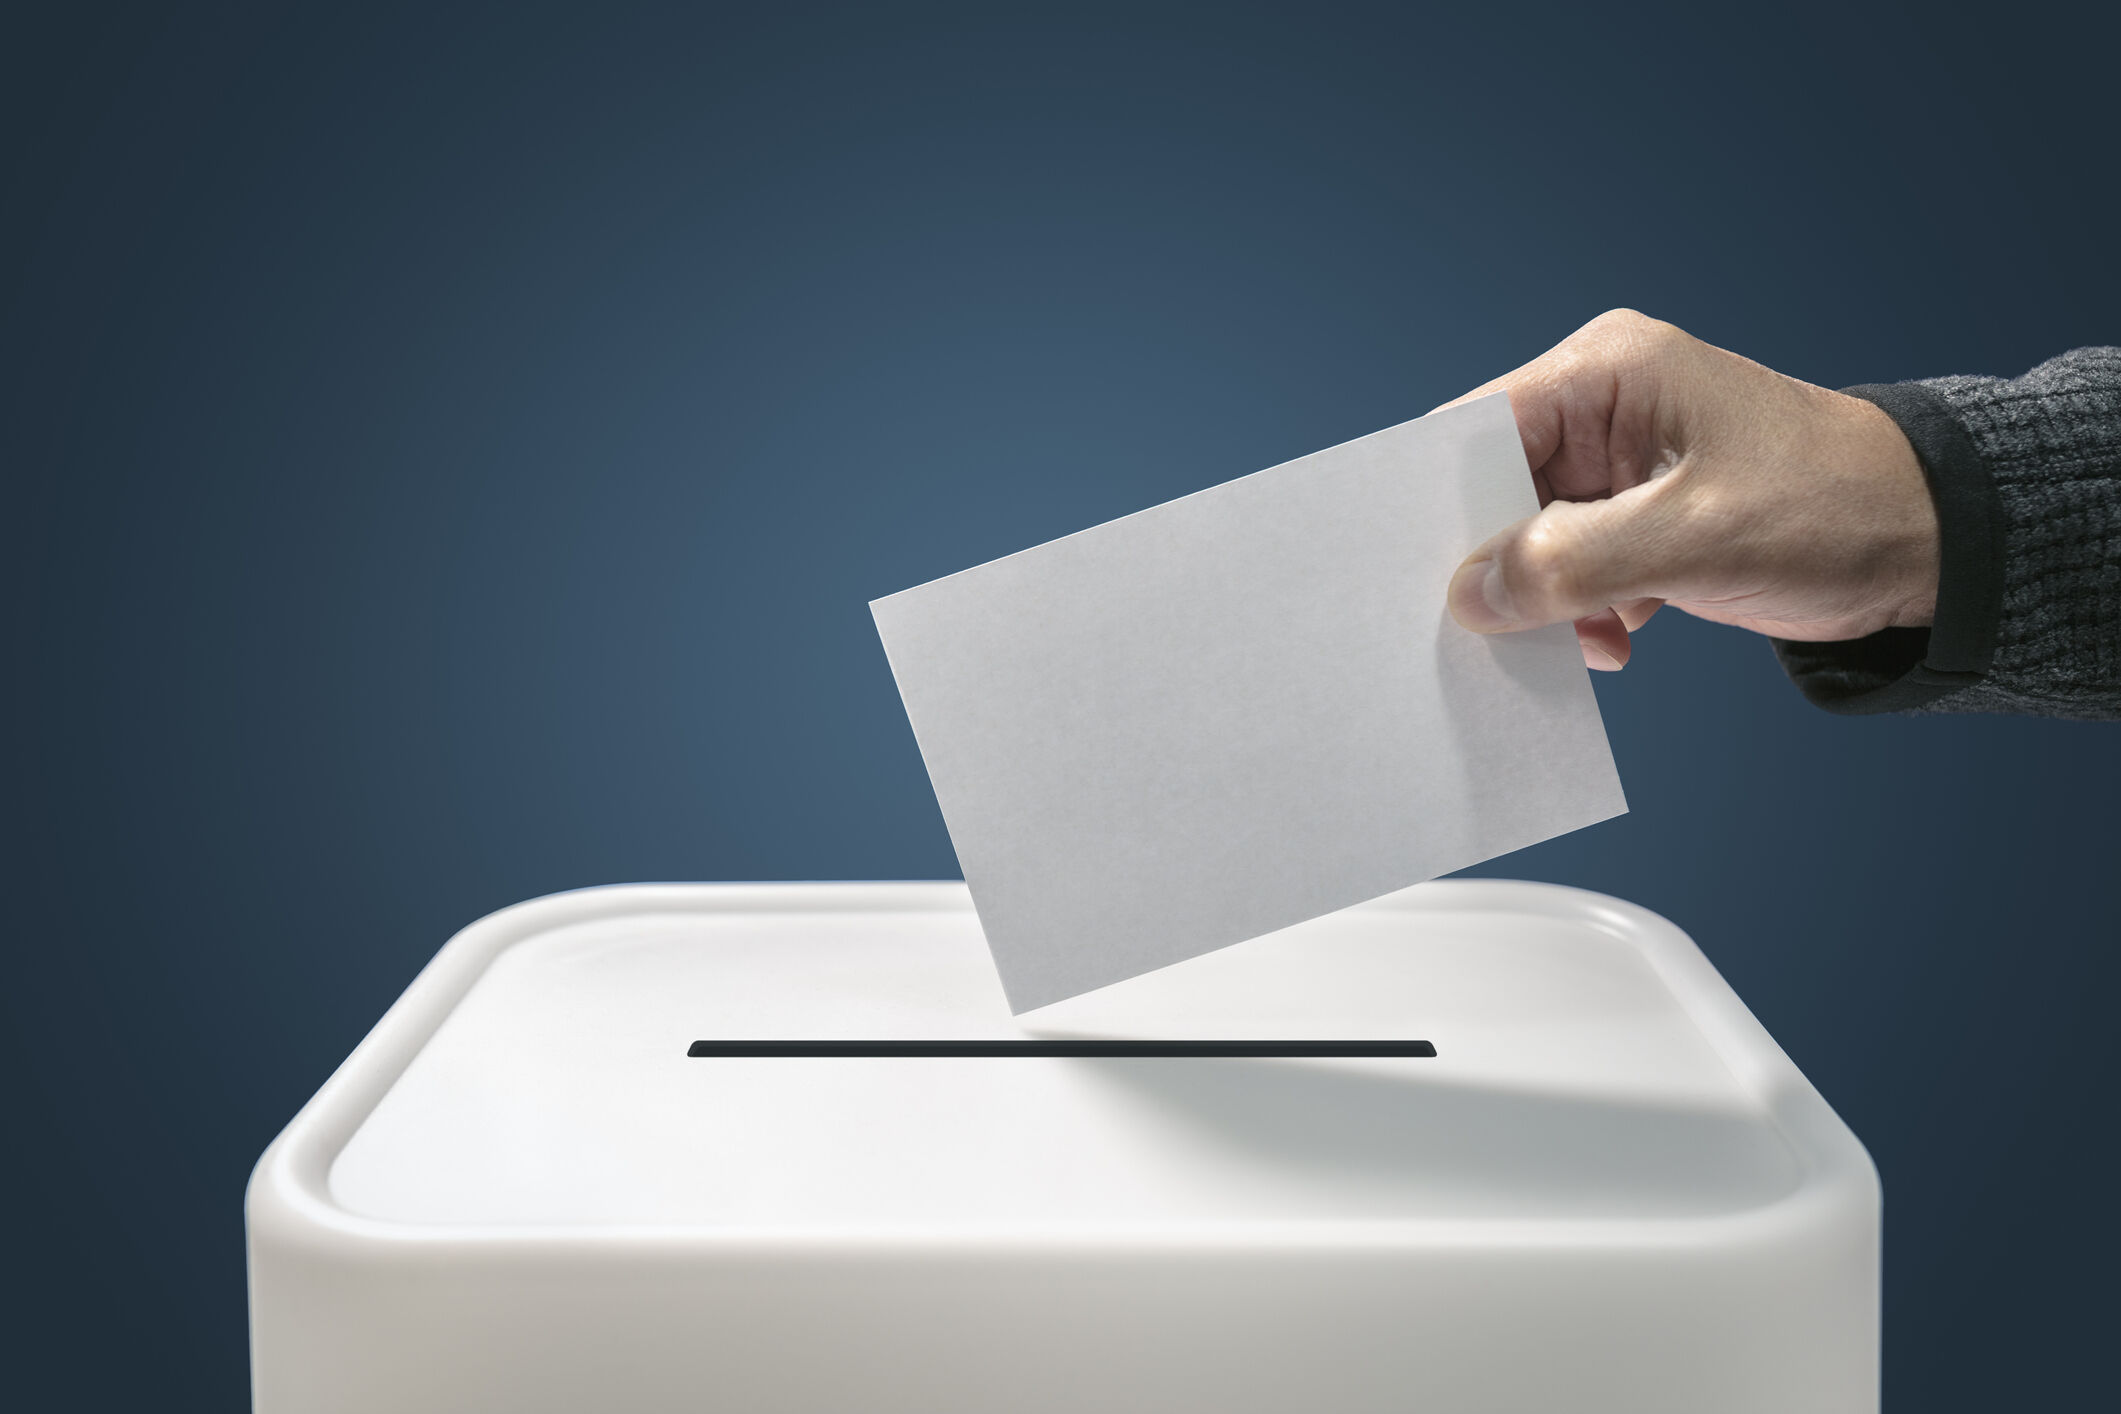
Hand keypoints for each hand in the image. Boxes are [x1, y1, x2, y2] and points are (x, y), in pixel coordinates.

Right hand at [1442, 310, 1941, 669]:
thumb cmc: (1835, 507)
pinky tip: (1615, 637)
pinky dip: (1577, 611)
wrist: (1928, 543)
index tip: (1412, 575)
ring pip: (1524, 537)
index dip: (1437, 500)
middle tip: (1483, 626)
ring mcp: (1614, 466)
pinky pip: (1565, 566)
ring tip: (1583, 635)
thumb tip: (1472, 595)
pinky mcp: (1633, 517)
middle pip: (1491, 487)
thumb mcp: (1695, 537)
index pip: (1478, 427)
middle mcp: (1599, 408)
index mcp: (1606, 372)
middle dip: (1490, 562)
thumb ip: (1574, 563)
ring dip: (1540, 597)